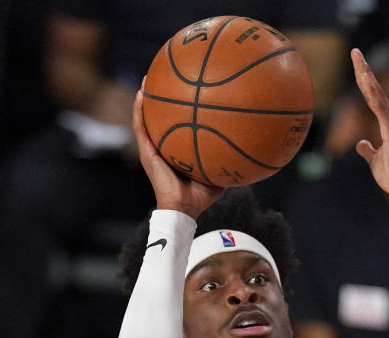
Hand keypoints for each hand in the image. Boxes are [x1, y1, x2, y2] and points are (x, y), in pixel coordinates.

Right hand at [132, 85, 224, 217]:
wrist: (183, 208)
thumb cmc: (200, 197)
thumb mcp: (219, 176)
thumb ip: (229, 163)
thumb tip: (249, 151)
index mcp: (176, 152)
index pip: (176, 128)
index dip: (177, 112)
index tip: (184, 93)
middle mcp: (163, 148)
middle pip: (160, 119)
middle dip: (161, 100)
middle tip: (165, 79)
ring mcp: (152, 149)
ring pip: (146, 119)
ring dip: (145, 99)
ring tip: (148, 79)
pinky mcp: (146, 152)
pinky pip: (140, 127)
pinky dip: (139, 110)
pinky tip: (141, 94)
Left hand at [350, 49, 388, 200]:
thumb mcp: (375, 160)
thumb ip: (368, 150)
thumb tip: (361, 143)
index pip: (373, 97)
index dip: (364, 79)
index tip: (356, 63)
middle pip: (375, 90)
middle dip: (365, 70)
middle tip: (355, 52)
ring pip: (378, 97)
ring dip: (368, 79)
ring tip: (359, 62)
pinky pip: (382, 112)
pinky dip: (375, 98)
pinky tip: (368, 86)